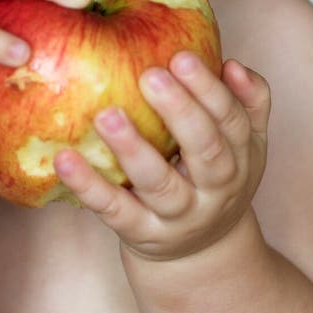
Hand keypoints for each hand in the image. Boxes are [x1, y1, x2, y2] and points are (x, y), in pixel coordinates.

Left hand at [53, 51, 269, 261]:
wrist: (203, 255)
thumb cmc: (215, 175)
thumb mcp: (245, 142)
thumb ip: (248, 100)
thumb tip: (232, 64)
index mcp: (241, 157)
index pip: (231, 120)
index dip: (209, 89)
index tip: (181, 57)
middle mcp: (216, 189)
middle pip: (206, 151)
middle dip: (180, 112)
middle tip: (150, 75)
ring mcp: (179, 217)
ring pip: (159, 184)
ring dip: (133, 149)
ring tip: (107, 115)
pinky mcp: (142, 235)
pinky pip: (115, 211)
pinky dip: (89, 186)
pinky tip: (65, 159)